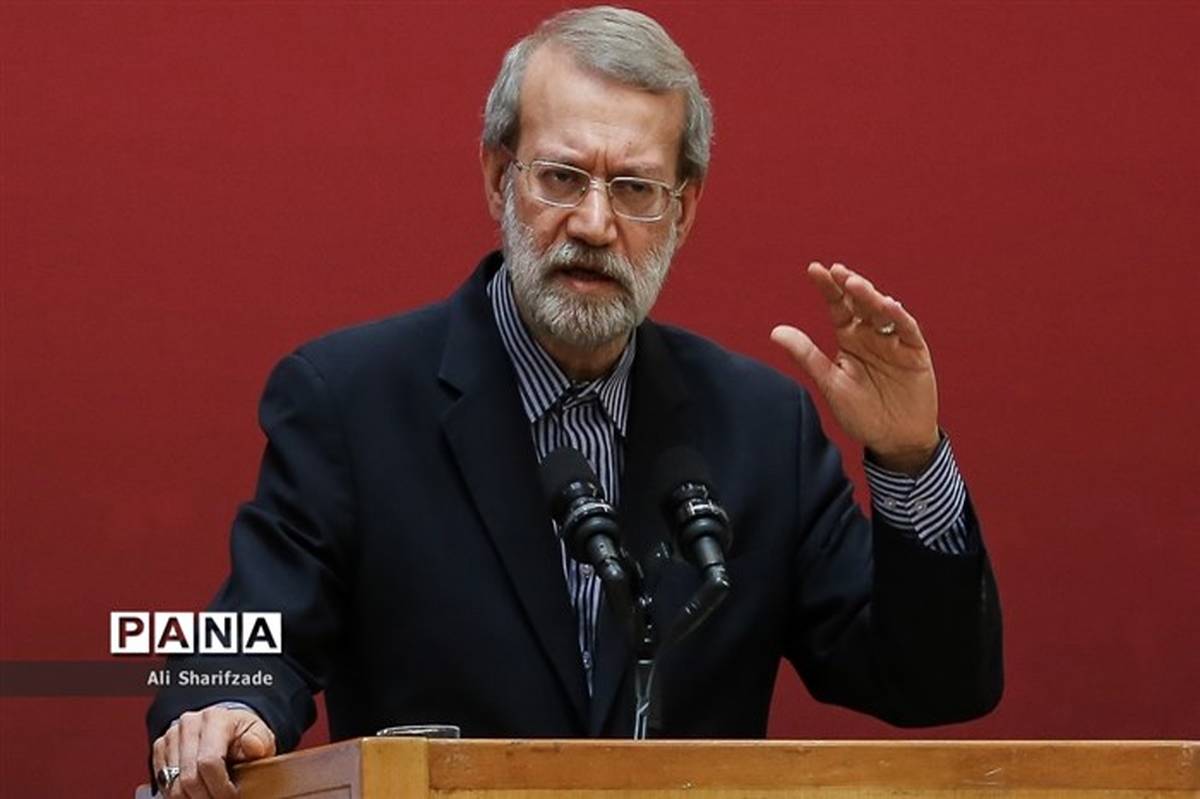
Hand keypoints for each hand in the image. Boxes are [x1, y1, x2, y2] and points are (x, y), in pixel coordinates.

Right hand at [151, 706, 274, 797]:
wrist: (226, 726)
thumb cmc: (243, 734)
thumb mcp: (260, 735)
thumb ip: (260, 742)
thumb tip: (253, 745)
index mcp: (215, 718)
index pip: (209, 762)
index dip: (220, 787)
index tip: (232, 797)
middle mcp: (189, 724)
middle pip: (189, 777)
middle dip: (206, 798)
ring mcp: (172, 735)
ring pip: (173, 784)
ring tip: (210, 798)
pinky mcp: (160, 747)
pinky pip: (163, 782)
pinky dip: (178, 794)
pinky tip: (195, 794)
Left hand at [771, 261, 938, 473]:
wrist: (893, 439)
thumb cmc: (860, 413)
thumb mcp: (830, 383)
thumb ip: (807, 356)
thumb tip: (775, 331)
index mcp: (849, 338)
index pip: (837, 306)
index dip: (827, 288)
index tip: (814, 269)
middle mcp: (871, 335)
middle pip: (860, 304)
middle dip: (850, 286)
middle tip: (837, 272)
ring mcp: (894, 342)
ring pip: (883, 312)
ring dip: (870, 297)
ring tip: (856, 285)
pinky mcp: (915, 352)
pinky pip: (907, 330)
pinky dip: (899, 317)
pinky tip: (888, 305)